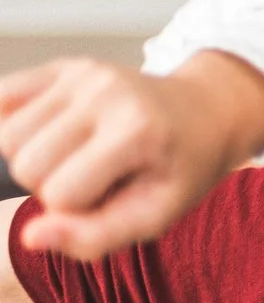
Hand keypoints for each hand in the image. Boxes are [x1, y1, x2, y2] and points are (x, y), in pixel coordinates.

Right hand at [0, 52, 263, 260]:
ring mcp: (84, 73)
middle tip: (94, 176)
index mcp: (137, 131)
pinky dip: (15, 124)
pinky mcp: (65, 65)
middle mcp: (108, 92)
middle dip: (51, 184)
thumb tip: (30, 237)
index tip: (112, 196)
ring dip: (34, 157)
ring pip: (6, 135)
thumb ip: (94, 237)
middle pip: (25, 164)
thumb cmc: (178, 171)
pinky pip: (2, 98)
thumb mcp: (154, 215)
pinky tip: (55, 133)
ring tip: (78, 155)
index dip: (78, 210)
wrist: (204, 114)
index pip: (60, 195)